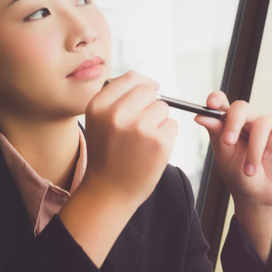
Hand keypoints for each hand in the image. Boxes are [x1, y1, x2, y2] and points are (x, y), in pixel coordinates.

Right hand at [80, 71, 176, 209]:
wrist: (108, 192)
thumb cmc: (107, 155)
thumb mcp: (100, 121)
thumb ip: (117, 98)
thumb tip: (148, 81)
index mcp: (99, 105)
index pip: (130, 78)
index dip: (142, 86)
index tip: (144, 97)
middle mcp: (117, 114)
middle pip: (149, 91)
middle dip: (150, 105)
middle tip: (140, 127)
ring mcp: (139, 127)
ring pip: (163, 108)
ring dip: (158, 122)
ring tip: (143, 141)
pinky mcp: (159, 141)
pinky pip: (172, 125)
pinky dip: (166, 136)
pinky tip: (151, 150)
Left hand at [194, 92, 271, 261]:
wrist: (259, 198)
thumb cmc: (241, 177)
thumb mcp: (225, 156)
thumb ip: (216, 134)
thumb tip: (201, 116)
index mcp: (232, 125)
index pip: (224, 104)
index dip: (218, 99)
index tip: (211, 104)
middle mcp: (251, 122)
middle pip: (242, 108)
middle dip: (234, 123)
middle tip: (228, 141)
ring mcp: (271, 127)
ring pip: (262, 123)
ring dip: (254, 149)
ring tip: (250, 170)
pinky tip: (268, 157)